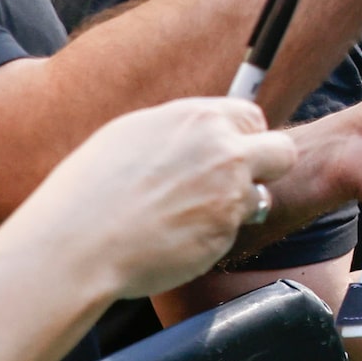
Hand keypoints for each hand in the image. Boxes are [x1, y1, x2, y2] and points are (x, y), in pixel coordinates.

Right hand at [6, 98, 297, 298]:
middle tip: (233, 184)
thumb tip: (201, 135)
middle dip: (266, 168)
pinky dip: (211, 238)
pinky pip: (231, 233)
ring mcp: (230, 194)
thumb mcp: (132, 136)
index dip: (243, 138)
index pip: (252, 118)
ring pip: (258, 199)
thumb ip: (180, 133)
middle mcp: (223, 151)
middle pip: (282, 154)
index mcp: (198, 118)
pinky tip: (173, 239)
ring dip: (234, 208)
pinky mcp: (225, 235)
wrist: (79, 242)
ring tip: (185, 217)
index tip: (230, 152)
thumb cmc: (90, 190)